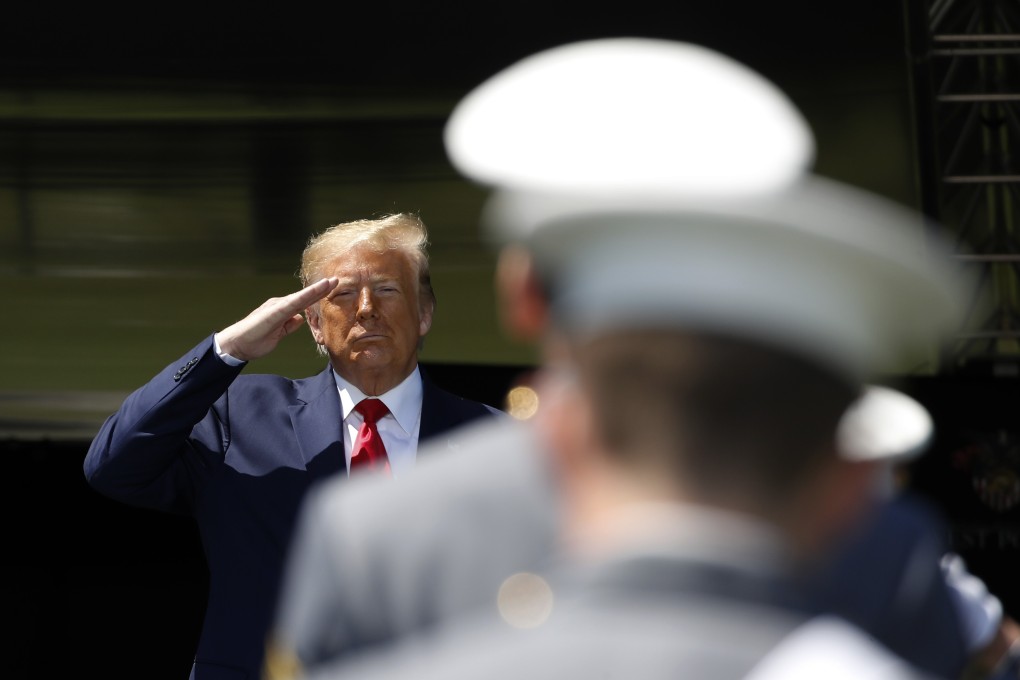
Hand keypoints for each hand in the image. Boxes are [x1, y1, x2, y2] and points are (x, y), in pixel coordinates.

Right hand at [215, 277, 337, 361]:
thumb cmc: (255, 340)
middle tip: (337, 280)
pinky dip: (304, 297)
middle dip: (321, 289)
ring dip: (316, 290)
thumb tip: (300, 318)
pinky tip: (314, 293)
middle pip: (304, 297)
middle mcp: (280, 305)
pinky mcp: (273, 312)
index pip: (304, 302)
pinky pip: (292, 304)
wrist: (236, 345)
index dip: (318, 295)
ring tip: (330, 282)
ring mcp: (276, 307)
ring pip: (300, 297)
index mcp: (282, 310)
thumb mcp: (278, 334)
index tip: (332, 288)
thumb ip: (289, 325)